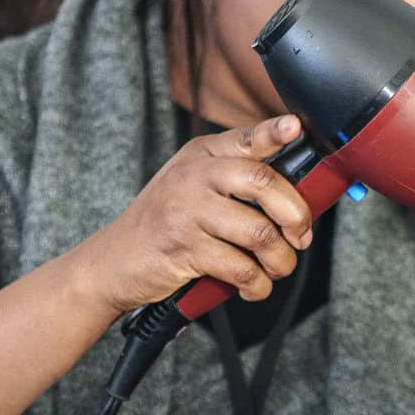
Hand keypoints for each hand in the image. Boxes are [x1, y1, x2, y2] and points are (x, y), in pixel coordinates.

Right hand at [79, 114, 316, 316]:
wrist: (113, 261)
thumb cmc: (164, 225)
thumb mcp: (192, 187)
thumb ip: (234, 181)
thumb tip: (295, 197)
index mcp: (201, 155)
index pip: (246, 138)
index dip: (274, 132)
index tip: (295, 127)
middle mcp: (194, 176)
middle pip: (263, 183)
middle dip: (296, 215)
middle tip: (301, 236)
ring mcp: (187, 212)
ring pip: (260, 233)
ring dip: (281, 260)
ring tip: (277, 268)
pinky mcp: (185, 249)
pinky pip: (241, 268)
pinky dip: (257, 285)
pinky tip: (253, 287)